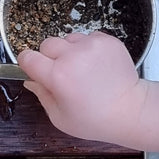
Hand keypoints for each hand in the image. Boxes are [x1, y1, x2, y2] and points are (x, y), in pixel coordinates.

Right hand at [19, 31, 158, 153]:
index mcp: (57, 76)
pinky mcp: (107, 40)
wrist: (132, 111)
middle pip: (47, 44)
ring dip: (70, 51)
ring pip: (68, 39)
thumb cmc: (95, 120)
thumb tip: (30, 80)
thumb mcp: (60, 117)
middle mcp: (73, 56)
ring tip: (83, 69)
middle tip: (62, 73)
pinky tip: (97, 65)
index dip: (28, 63)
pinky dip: (88, 48)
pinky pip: (88, 37)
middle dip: (49, 57)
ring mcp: (92, 45)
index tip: (34, 69)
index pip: (27, 57)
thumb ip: (41, 95)